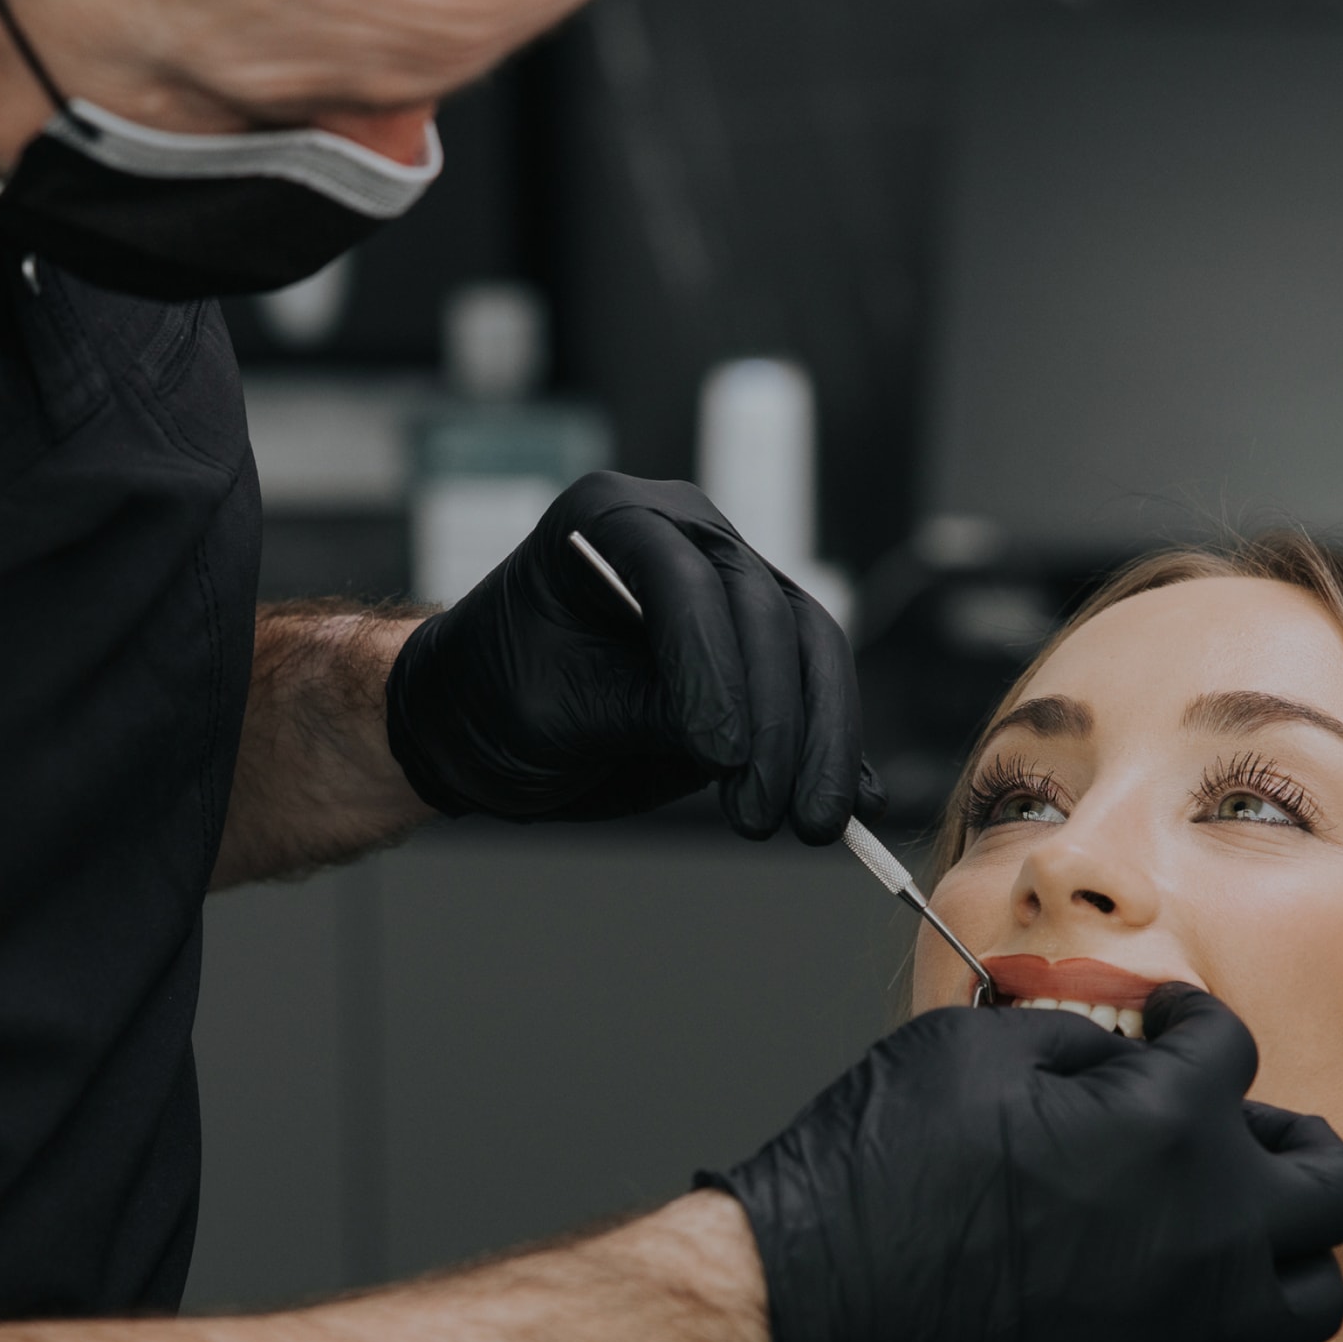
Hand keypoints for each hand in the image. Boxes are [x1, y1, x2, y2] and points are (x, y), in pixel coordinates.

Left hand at [382, 472, 871, 842]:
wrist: (481, 719)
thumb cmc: (495, 697)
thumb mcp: (555, 711)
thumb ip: (643, 712)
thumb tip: (737, 745)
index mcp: (610, 517)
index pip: (684, 580)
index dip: (711, 666)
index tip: (722, 754)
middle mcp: (682, 534)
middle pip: (765, 611)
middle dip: (776, 721)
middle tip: (763, 812)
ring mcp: (728, 584)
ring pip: (808, 648)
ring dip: (818, 742)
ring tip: (810, 824)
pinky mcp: (757, 645)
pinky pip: (813, 687)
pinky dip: (836, 746)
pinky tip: (861, 800)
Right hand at [702, 985, 1342, 1341]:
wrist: (813, 1298)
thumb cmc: (876, 1165)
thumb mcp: (971, 1047)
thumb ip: (1074, 1041)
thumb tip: (1114, 1061)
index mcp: (1171, 1119)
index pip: (1231, 1047)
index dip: (1191, 1024)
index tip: (1169, 1030)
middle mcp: (1210, 1225)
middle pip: (1328, 1179)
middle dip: (1286, 1138)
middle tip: (1238, 1131)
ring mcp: (1189, 1322)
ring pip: (1311, 1296)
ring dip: (1278, 1254)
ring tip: (1230, 1236)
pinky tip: (1169, 1315)